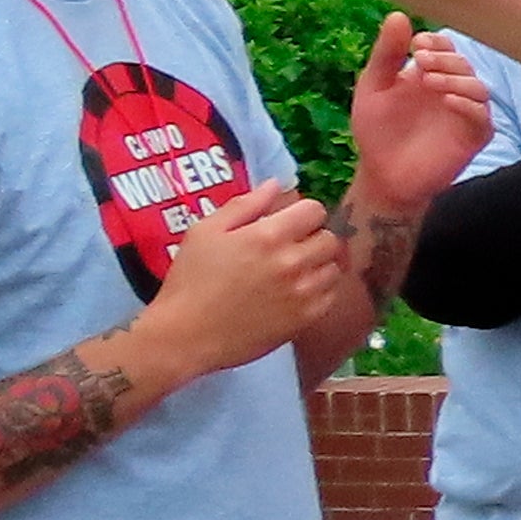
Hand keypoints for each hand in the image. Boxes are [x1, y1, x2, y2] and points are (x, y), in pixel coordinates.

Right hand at [135, 186, 354, 380]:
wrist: (186, 335)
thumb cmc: (190, 280)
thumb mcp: (205, 232)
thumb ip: (245, 205)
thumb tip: (276, 185)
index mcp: (268, 236)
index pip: (315, 210)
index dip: (301, 213)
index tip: (287, 222)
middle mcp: (293, 262)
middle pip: (329, 238)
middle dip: (312, 237)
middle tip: (290, 247)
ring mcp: (303, 292)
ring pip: (334, 267)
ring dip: (319, 264)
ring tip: (293, 270)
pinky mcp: (306, 319)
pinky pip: (331, 295)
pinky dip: (320, 290)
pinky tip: (296, 292)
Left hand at [347, 14, 489, 213]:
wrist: (382, 175)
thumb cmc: (376, 131)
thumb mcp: (374, 86)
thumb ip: (387, 54)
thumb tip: (399, 15)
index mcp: (428, 74)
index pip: (444, 47)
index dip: (435, 43)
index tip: (416, 46)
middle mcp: (450, 90)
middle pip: (463, 64)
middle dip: (444, 60)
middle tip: (420, 62)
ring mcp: (463, 114)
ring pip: (478, 88)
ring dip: (457, 80)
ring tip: (430, 83)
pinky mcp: (473, 138)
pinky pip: (482, 117)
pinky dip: (467, 106)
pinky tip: (446, 102)